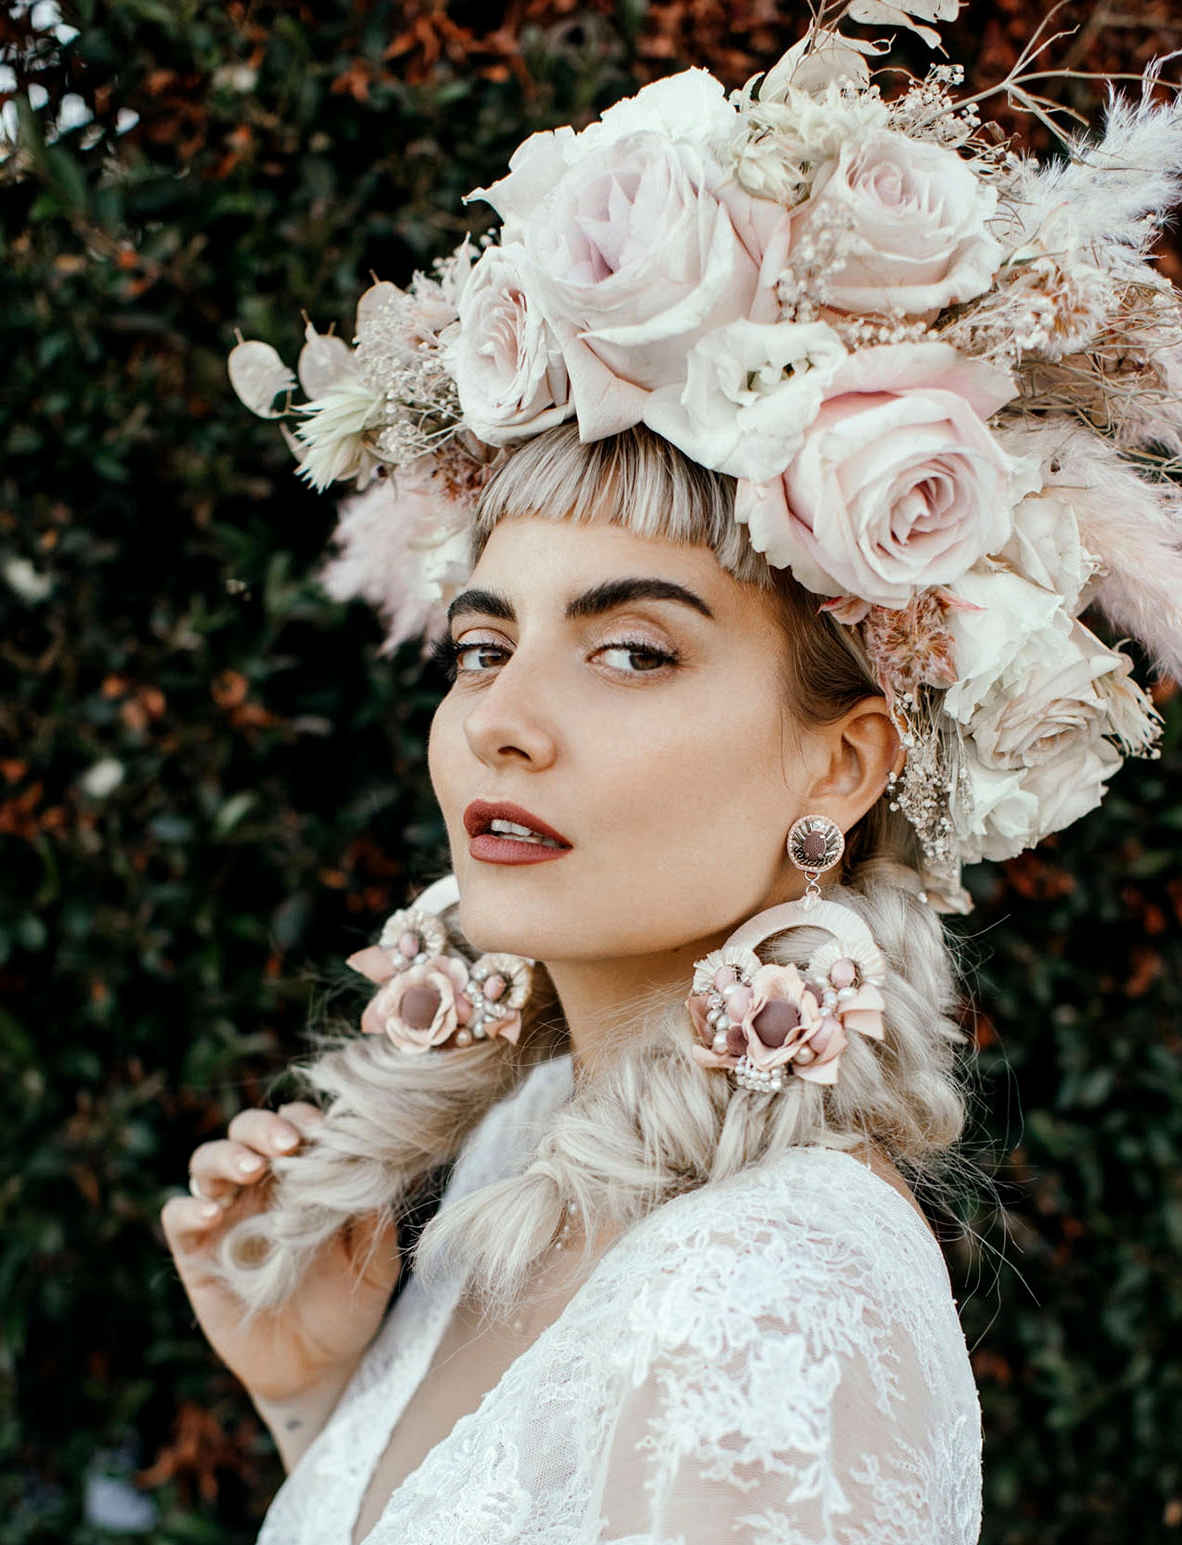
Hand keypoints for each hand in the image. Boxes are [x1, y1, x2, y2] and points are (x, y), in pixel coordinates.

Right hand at [161, 1103, 400, 1414]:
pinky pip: (178, 1216)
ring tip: (252, 1170)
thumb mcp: (375, 1262)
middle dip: (262, 1127)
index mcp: (302, 1176)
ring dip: (227, 1156)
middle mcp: (259, 1187)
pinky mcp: (196, 1253)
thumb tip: (379, 1168)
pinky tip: (211, 1213)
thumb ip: (374, 1219)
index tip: (324, 1129)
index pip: (294, 1126)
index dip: (304, 1118)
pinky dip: (188, 1207)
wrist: (317, 1368)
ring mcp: (224, 1216)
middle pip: (245, 1131)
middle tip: (288, 1144)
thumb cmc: (349, 1304)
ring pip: (206, 1162)